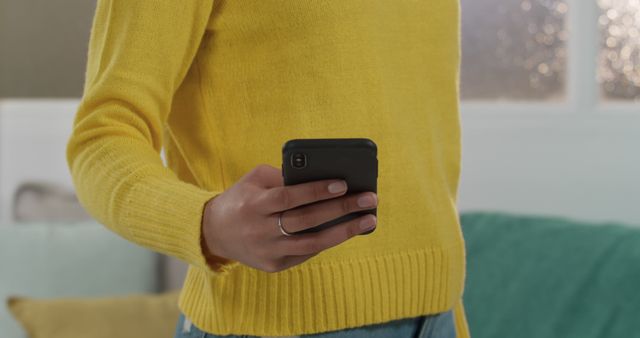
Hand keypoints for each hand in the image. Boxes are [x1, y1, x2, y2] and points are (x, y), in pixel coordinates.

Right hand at [201, 164, 377, 272]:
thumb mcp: (255, 179)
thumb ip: (284, 176)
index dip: (316, 191)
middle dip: (342, 209)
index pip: (289, 197)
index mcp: (254, 204)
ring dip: (344, 232)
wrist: (215, 232)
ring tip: (369, 220)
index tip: (343, 183)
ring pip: (312, 243)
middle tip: (370, 199)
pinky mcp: (274, 266)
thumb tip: (324, 178)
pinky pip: (307, 253)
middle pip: (307, 220)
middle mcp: (261, 230)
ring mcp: (268, 251)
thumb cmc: (243, 198)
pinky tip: (348, 230)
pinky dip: (328, 241)